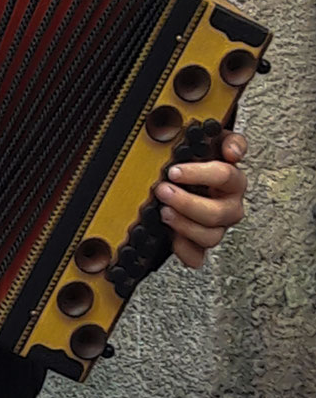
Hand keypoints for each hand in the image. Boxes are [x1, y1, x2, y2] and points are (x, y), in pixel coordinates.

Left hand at [155, 131, 247, 269]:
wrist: (188, 178)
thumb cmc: (201, 159)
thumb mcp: (213, 141)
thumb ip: (228, 140)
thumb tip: (234, 153)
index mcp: (233, 181)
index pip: (225, 176)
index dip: (199, 174)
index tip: (174, 171)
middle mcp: (229, 207)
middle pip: (217, 213)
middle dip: (187, 203)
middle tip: (163, 191)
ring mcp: (217, 228)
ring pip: (209, 237)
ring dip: (184, 225)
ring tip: (163, 212)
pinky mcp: (201, 244)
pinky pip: (197, 257)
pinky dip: (184, 251)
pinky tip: (171, 237)